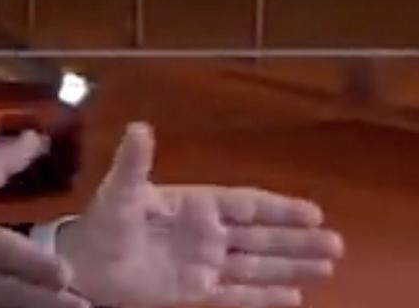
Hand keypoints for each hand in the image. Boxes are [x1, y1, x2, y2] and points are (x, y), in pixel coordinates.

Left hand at [59, 123, 344, 307]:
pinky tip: (293, 298)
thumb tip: (141, 127)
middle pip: (259, 237)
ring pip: (255, 266)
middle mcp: (205, 234)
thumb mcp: (119, 192)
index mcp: (192, 204)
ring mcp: (202, 264)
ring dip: (290, 267)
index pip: (243, 204)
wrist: (81, 266)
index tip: (313, 212)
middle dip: (296, 240)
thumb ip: (134, 163)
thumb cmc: (101, 224)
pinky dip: (263, 297)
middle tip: (337, 245)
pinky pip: (235, 295)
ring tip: (327, 267)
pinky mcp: (194, 292)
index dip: (277, 208)